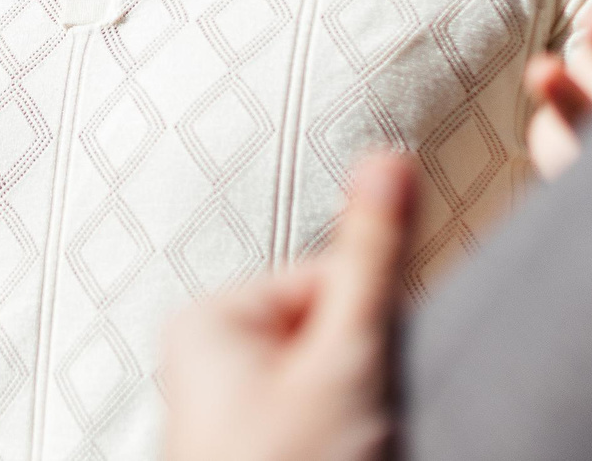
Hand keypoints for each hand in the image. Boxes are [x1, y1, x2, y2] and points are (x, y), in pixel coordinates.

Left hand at [162, 155, 417, 460]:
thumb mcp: (345, 358)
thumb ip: (372, 259)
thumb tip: (388, 159)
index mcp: (211, 316)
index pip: (329, 281)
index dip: (365, 332)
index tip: (360, 383)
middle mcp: (203, 355)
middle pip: (326, 334)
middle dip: (354, 378)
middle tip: (345, 427)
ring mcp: (220, 406)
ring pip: (324, 383)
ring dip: (346, 412)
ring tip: (333, 446)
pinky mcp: (241, 443)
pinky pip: (308, 419)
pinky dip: (328, 437)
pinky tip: (325, 454)